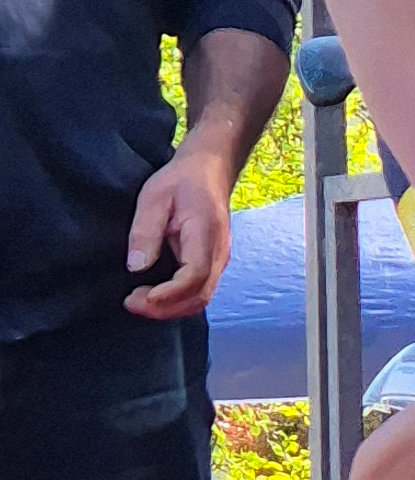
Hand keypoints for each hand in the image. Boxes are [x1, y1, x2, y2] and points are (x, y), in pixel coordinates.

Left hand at [124, 142, 232, 317]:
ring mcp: (219, 261)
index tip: (138, 298)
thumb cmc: (181, 181)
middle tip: (130, 303)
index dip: (167, 295)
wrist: (209, 170)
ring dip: (170, 309)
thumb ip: (145, 231)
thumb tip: (136, 267)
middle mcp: (218, 254)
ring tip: (139, 302)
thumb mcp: (154, 197)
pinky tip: (154, 297)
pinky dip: (177, 302)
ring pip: (200, 299)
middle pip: (199, 297)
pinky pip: (199, 292)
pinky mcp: (213, 264)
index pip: (193, 277)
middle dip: (164, 309)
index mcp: (205, 235)